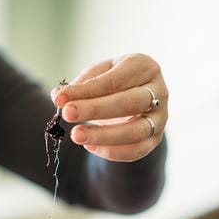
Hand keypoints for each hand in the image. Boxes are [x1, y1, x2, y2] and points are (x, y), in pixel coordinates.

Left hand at [51, 54, 167, 161]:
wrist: (137, 100)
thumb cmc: (115, 83)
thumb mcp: (99, 75)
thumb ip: (80, 85)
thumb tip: (57, 95)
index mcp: (144, 67)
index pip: (114, 80)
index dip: (86, 90)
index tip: (60, 98)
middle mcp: (158, 91)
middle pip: (129, 102)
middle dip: (95, 109)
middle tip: (68, 114)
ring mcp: (160, 117)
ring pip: (136, 131)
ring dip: (104, 136)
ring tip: (77, 136)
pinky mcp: (156, 139)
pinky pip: (137, 150)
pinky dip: (113, 152)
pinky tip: (90, 147)